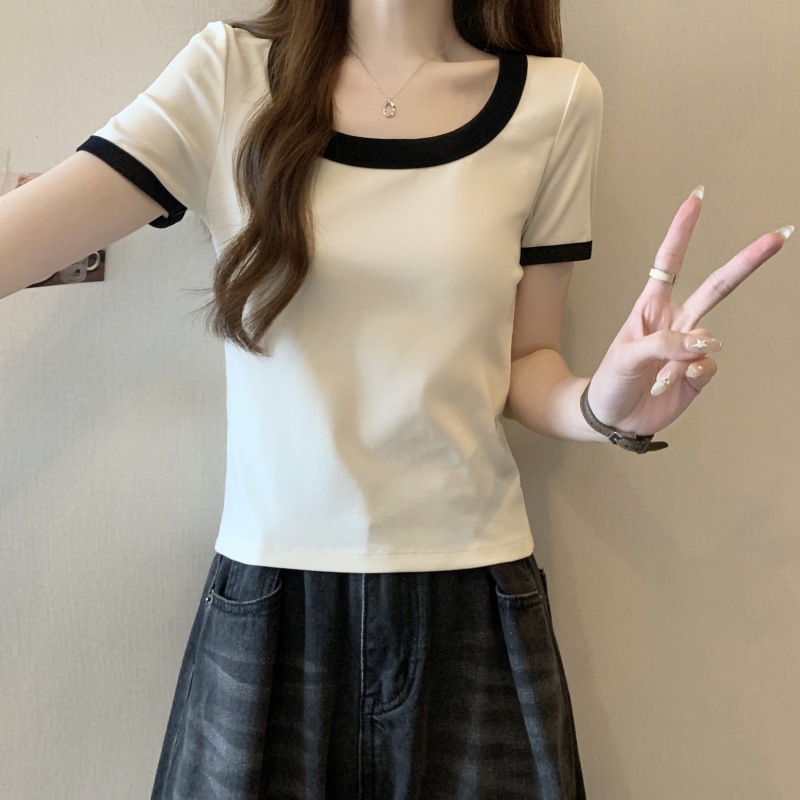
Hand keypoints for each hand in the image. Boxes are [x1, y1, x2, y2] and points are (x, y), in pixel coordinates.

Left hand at [587, 186, 792, 436]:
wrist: (612, 419)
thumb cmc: (611, 381)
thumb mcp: (625, 358)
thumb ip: (662, 345)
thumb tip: (704, 341)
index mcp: (651, 308)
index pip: (669, 263)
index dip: (682, 232)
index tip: (696, 199)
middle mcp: (676, 322)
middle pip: (717, 287)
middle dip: (746, 262)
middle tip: (778, 236)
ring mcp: (690, 348)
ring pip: (712, 338)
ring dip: (684, 360)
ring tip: (657, 378)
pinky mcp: (699, 373)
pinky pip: (709, 366)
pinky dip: (692, 375)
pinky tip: (671, 385)